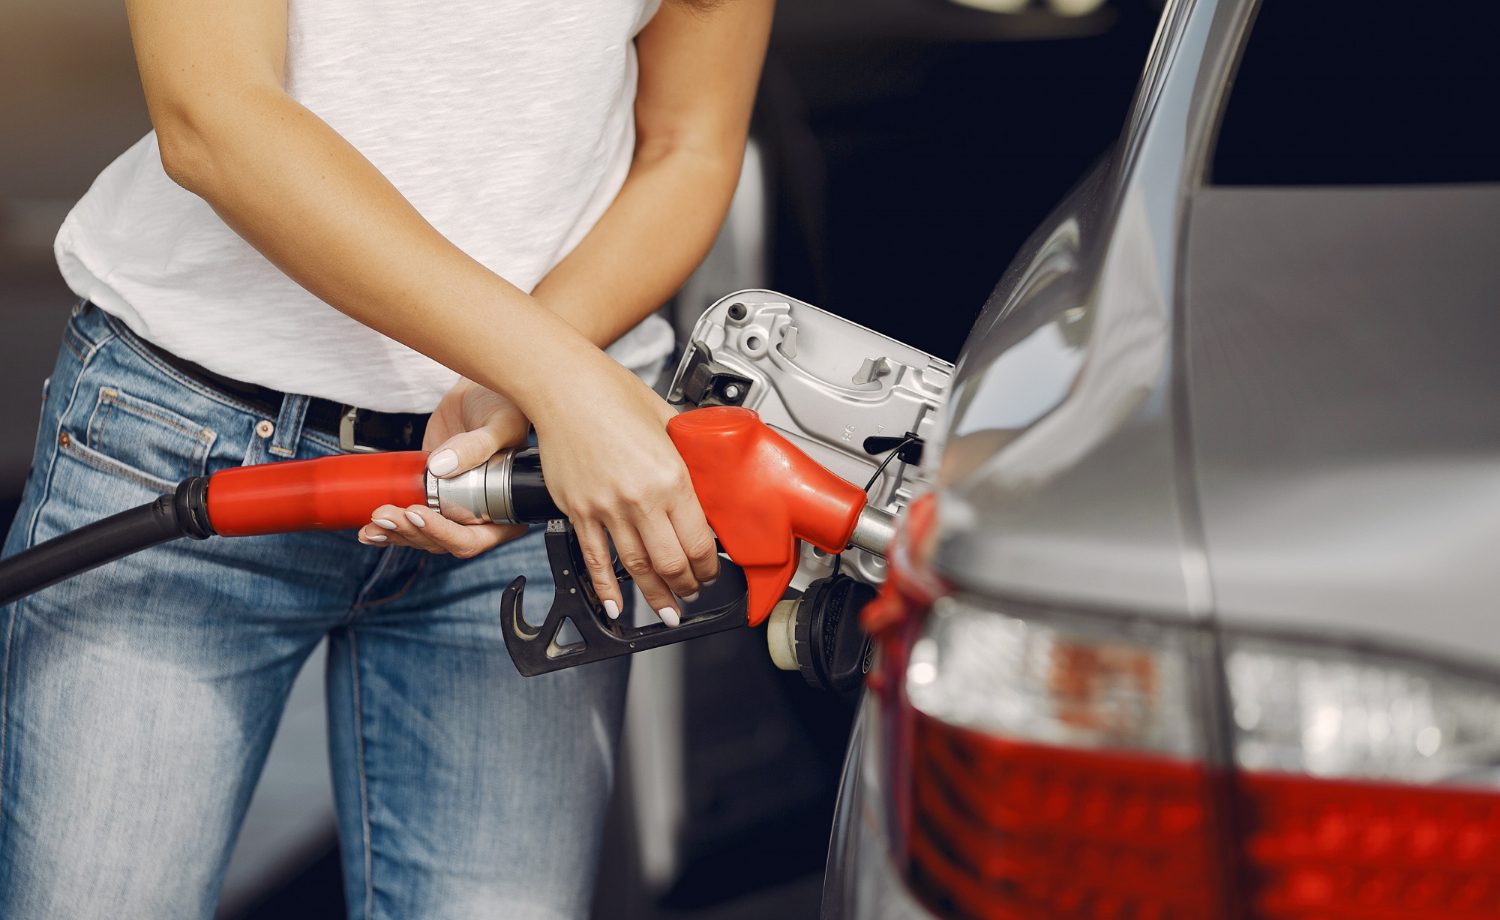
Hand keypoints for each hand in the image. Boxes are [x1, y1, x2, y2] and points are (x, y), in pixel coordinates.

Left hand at [359, 379, 528, 556]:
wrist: (478, 391)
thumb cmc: (503, 406)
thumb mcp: (500, 423)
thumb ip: (478, 446)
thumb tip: (441, 467)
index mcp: (505, 510)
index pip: (474, 538)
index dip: (444, 533)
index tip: (419, 513)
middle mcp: (479, 515)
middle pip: (441, 541)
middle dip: (411, 531)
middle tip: (386, 513)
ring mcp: (452, 507)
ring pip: (421, 536)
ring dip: (395, 533)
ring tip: (374, 521)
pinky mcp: (430, 496)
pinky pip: (410, 520)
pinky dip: (388, 529)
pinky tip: (369, 530)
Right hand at [531, 353, 718, 626]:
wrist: (564, 386)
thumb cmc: (613, 393)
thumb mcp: (668, 420)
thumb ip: (688, 452)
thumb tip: (705, 469)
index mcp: (670, 477)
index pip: (699, 541)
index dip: (710, 566)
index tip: (712, 570)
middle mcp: (640, 499)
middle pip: (671, 563)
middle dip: (687, 586)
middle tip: (693, 593)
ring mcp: (606, 509)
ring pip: (636, 568)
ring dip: (654, 595)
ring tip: (666, 610)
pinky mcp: (578, 511)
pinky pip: (595, 559)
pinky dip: (606, 588)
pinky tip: (615, 606)